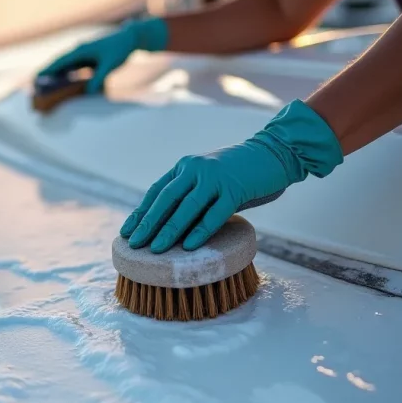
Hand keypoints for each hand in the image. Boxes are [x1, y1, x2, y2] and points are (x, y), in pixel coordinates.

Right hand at [36, 18, 168, 93]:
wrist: (129, 38)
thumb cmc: (120, 49)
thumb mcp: (109, 65)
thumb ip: (98, 78)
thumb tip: (88, 91)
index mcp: (81, 51)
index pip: (60, 62)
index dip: (47, 70)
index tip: (36, 77)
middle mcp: (79, 51)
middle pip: (59, 64)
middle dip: (47, 73)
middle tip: (35, 83)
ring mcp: (83, 54)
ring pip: (65, 66)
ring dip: (56, 74)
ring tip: (45, 84)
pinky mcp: (88, 58)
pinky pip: (73, 67)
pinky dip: (66, 74)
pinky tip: (62, 82)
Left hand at [120, 100, 343, 252]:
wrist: (274, 152)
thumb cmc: (239, 173)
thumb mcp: (208, 181)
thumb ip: (191, 197)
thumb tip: (170, 228)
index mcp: (185, 167)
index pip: (156, 192)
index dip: (141, 213)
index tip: (127, 232)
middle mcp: (195, 169)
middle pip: (165, 199)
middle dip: (148, 223)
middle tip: (134, 244)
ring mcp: (215, 177)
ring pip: (186, 207)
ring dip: (169, 230)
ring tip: (156, 250)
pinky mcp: (235, 188)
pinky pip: (215, 213)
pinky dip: (201, 230)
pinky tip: (190, 246)